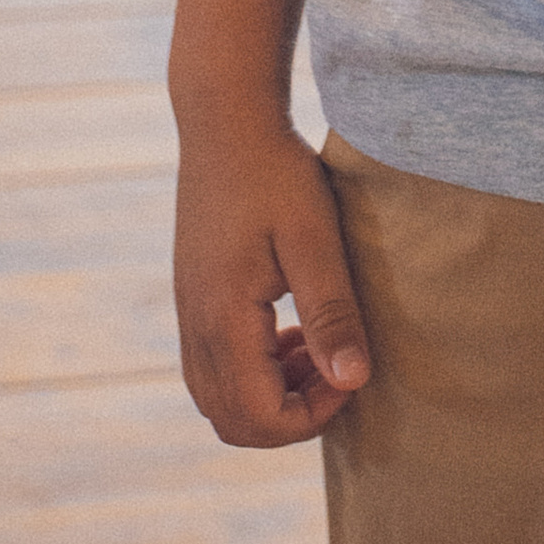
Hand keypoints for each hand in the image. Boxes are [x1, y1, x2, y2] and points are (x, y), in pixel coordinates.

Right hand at [173, 115, 371, 445]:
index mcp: (223, 317)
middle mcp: (196, 325)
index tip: (351, 373)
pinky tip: (292, 333)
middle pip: (233, 422)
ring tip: (318, 352)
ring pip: (219, 400)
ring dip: (271, 397)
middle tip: (337, 371)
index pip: (259, 416)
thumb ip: (331, 313)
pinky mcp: (193, 299)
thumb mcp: (315, 238)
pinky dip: (253, 373)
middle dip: (291, 417)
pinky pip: (213, 369)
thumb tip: (354, 381)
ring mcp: (189, 314)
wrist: (225, 121)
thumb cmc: (275, 172)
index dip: (311, 415)